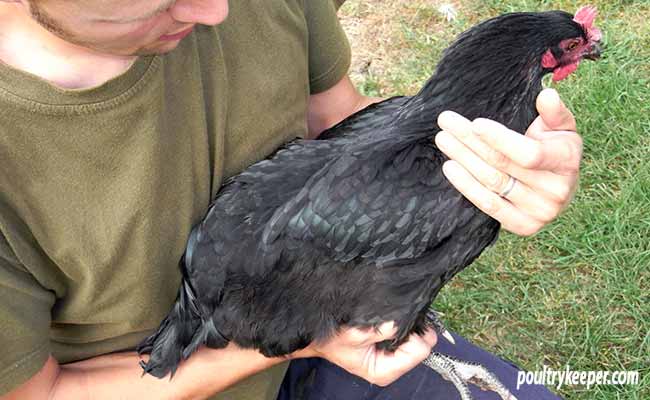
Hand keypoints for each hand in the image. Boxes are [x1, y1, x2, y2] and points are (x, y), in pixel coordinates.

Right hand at [292, 322, 436, 385]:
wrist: (322, 340)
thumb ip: (379, 330)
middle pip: (422, 348)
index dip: (415, 334)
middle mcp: (392, 369)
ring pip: (418, 342)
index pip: (418, 352)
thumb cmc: (334, 340)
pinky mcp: (392, 352)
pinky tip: (393, 322)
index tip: (402, 321)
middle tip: (399, 317)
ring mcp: (394, 361)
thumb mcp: (354, 334)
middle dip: (414, 331)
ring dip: (409, 329)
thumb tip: (398, 322)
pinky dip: (405, 329)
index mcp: (384, 370)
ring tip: (393, 319)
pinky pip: (409, 339)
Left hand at [434, 89, 581, 235]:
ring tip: (443, 140)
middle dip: (470, 141)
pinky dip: (467, 186)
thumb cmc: (555, 150)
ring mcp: (540, 212)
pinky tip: (450, 168)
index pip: (529, 153)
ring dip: (463, 160)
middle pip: (502, 165)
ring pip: (492, 182)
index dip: (501, 139)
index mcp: (566, 162)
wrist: (561, 188)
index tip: (475, 124)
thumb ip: (554, 112)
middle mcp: (556, 191)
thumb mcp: (561, 128)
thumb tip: (546, 95)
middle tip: (446, 123)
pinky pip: (489, 206)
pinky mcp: (524, 226)